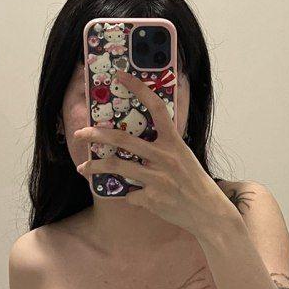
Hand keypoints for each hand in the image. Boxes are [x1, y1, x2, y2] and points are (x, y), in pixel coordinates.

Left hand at [74, 70, 234, 238]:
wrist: (208, 212)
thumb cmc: (194, 182)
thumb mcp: (183, 156)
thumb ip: (163, 147)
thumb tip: (136, 142)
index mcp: (174, 142)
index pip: (156, 107)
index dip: (138, 88)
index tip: (120, 75)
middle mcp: (165, 157)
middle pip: (122, 139)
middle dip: (96, 134)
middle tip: (80, 133)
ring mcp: (157, 178)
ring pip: (116, 167)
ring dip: (95, 166)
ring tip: (83, 167)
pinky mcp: (152, 198)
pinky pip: (130, 194)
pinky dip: (130, 195)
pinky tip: (137, 197)